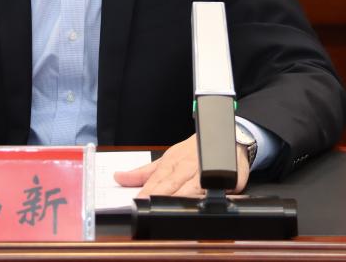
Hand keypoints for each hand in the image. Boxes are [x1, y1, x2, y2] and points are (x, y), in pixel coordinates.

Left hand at [113, 133, 249, 197]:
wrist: (226, 137)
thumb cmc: (193, 152)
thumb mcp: (166, 159)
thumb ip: (143, 173)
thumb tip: (119, 177)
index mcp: (172, 163)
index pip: (156, 180)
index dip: (147, 191)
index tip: (138, 201)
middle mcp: (187, 168)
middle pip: (172, 184)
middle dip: (160, 195)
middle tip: (148, 204)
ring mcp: (205, 174)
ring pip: (192, 188)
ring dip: (181, 197)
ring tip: (169, 207)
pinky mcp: (224, 179)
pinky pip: (216, 189)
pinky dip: (209, 196)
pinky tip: (202, 203)